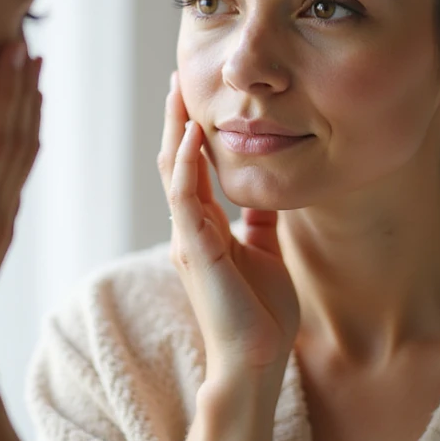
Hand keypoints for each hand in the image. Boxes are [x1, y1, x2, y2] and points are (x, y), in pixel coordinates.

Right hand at [0, 42, 41, 389]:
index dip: (2, 89)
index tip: (12, 44)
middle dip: (20, 83)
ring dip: (28, 104)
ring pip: (22, 150)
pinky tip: (27, 123)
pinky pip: (18, 172)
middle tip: (26, 35)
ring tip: (34, 64)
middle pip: (15, 135)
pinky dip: (26, 137)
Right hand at [158, 73, 299, 381]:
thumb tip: (267, 191)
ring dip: (175, 131)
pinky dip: (185, 165)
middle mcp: (190, 229)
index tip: (196, 97)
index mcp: (205, 230)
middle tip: (178, 79)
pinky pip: (184, 199)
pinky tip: (189, 136)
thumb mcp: (264, 253)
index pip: (192, 170)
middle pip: (174, 162)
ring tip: (178, 93)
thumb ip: (258, 222)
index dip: (192, 132)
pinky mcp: (196, 251)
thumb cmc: (260, 314)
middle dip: (176, 120)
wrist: (255, 361)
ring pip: (172, 173)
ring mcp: (188, 239)